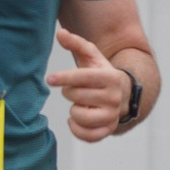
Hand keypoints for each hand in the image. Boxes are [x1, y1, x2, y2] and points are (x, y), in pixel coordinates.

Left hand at [47, 28, 130, 143]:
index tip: (49, 79)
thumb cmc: (99, 73)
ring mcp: (113, 115)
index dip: (64, 77)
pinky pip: (88, 136)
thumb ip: (76, 43)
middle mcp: (115, 97)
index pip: (83, 77)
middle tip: (76, 90)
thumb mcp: (91, 56)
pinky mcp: (108, 130)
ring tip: (79, 104)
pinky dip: (77, 129)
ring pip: (80, 117)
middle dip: (69, 92)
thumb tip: (60, 33)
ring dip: (73, 111)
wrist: (121, 94)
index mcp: (111, 77)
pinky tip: (75, 120)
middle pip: (76, 96)